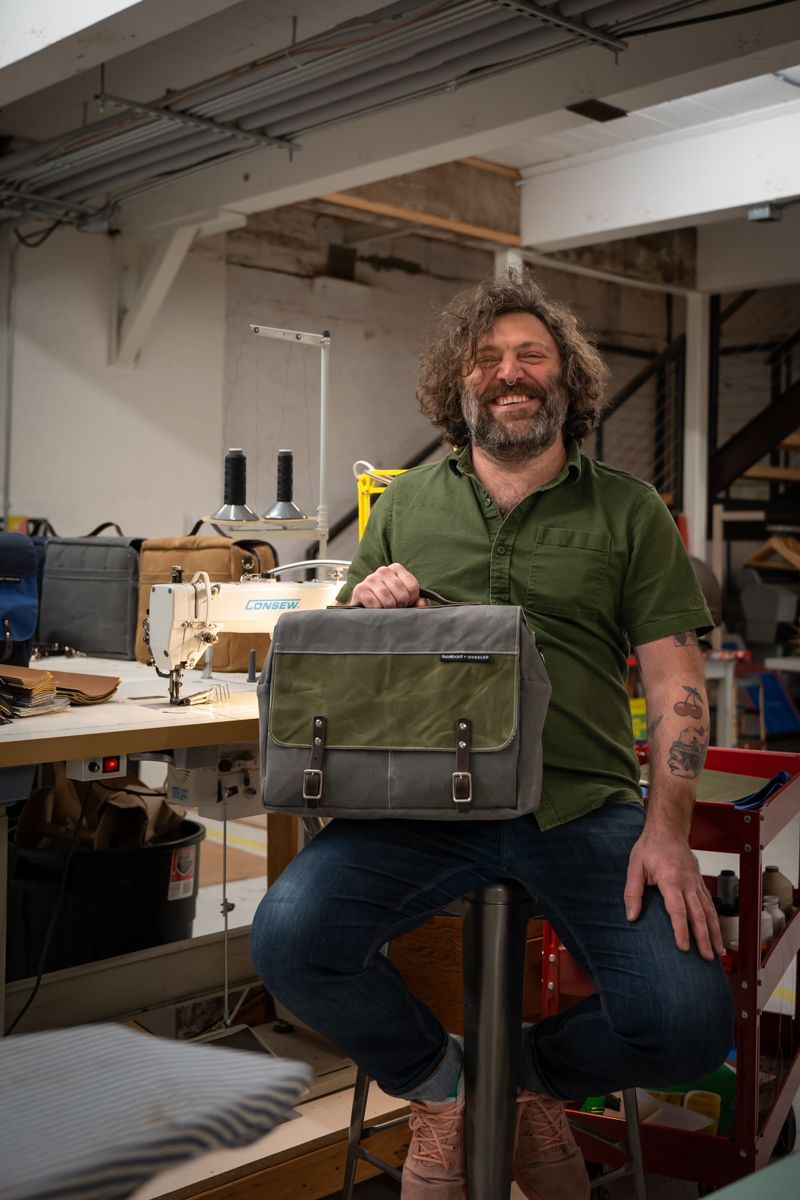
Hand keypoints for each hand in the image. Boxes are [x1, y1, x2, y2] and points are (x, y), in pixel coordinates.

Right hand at [349, 563, 429, 608]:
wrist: (364, 607)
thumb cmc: (388, 602)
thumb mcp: (406, 601)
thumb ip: (418, 602)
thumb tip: (421, 602)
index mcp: (396, 568)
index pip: (413, 587)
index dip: (412, 600)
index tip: (406, 603)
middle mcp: (383, 570)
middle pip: (402, 595)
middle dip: (400, 606)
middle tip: (395, 608)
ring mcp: (370, 579)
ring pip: (389, 601)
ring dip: (388, 610)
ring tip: (385, 609)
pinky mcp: (360, 589)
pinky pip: (375, 604)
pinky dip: (377, 611)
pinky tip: (375, 609)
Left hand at [624, 830, 723, 961]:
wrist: (668, 830)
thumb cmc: (650, 848)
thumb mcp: (634, 866)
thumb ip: (632, 892)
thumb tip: (631, 916)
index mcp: (670, 879)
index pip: (677, 909)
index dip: (681, 929)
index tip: (683, 947)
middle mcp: (687, 883)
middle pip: (698, 914)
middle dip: (704, 937)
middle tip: (706, 957)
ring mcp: (696, 883)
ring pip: (709, 911)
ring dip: (714, 932)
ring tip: (717, 952)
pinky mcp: (700, 884)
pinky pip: (710, 904)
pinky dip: (715, 921)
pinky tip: (717, 934)